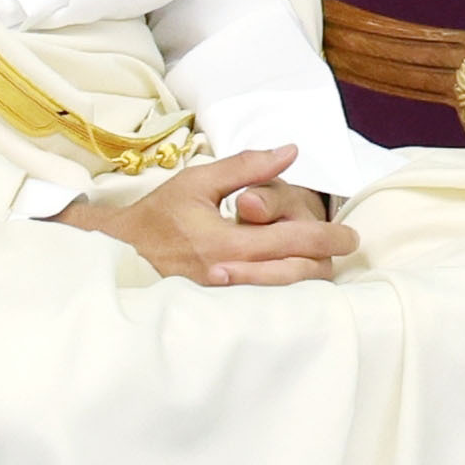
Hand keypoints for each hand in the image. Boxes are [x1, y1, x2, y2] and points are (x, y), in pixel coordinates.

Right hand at [68, 147, 351, 287]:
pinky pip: (262, 307)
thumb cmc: (157, 216)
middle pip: (298, 276)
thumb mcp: (198, 182)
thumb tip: (290, 152)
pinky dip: (285, 296)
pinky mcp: (215, 312)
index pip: (295, 243)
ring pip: (284, 297)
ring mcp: (221, 301)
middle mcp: (227, 277)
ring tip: (322, 264)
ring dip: (309, 281)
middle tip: (340, 249)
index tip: (350, 235)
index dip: (330, 238)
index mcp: (226, 244)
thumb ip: (247, 167)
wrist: (114, 254)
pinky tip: (294, 285)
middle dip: (326, 263)